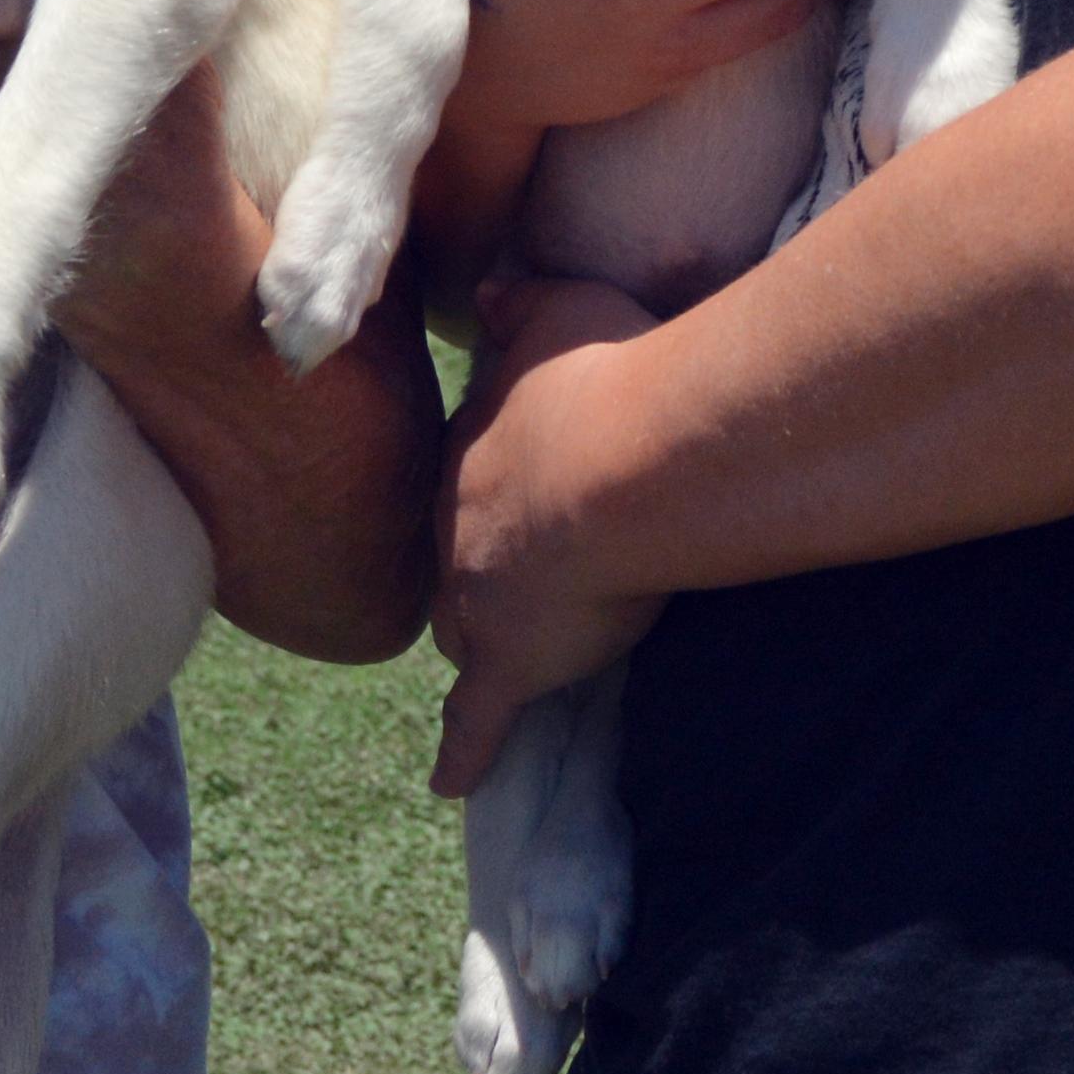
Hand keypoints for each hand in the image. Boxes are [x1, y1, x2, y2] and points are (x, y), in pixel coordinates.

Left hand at [431, 270, 665, 795]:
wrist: (625, 460)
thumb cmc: (605, 374)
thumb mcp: (559, 307)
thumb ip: (521, 300)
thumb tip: (489, 290)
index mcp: (471, 449)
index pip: (474, 474)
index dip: (505, 480)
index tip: (534, 475)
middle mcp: (458, 526)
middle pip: (457, 554)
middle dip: (482, 560)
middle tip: (522, 561)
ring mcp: (480, 599)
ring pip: (464, 628)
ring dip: (481, 632)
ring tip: (500, 647)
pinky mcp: (513, 661)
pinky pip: (478, 719)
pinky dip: (464, 752)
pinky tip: (448, 782)